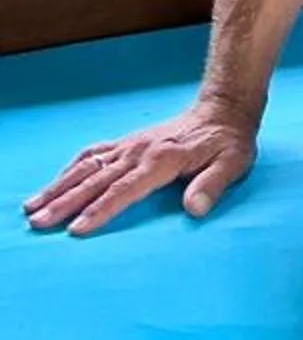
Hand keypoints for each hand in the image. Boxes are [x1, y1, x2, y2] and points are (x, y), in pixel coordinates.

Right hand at [22, 102, 257, 236]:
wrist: (223, 111)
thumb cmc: (228, 143)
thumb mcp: (232, 164)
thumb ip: (213, 186)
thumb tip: (195, 209)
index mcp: (163, 160)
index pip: (124, 190)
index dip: (100, 211)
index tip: (76, 229)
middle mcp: (139, 151)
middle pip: (95, 180)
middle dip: (64, 203)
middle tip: (38, 222)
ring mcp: (130, 146)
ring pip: (86, 167)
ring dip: (58, 187)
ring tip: (32, 207)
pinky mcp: (126, 143)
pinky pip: (92, 154)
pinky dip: (70, 169)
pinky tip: (55, 183)